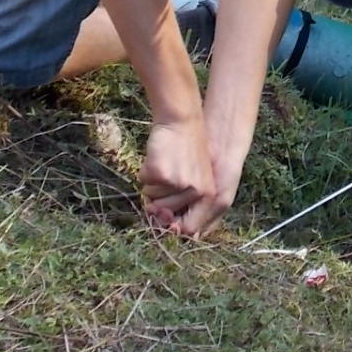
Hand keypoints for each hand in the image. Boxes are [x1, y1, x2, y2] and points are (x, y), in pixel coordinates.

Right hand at [139, 118, 217, 235]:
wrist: (181, 120)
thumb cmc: (187, 150)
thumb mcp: (196, 177)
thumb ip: (186, 203)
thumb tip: (171, 230)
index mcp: (208, 195)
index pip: (190, 228)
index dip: (174, 227)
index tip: (165, 218)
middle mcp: (194, 192)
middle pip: (164, 213)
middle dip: (159, 198)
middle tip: (168, 175)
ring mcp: (177, 183)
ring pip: (151, 197)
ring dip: (153, 183)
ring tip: (166, 163)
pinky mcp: (160, 173)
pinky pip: (143, 181)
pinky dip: (146, 170)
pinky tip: (158, 156)